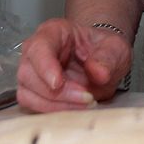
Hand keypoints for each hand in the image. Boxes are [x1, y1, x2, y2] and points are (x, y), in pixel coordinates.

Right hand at [16, 18, 131, 111]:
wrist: (104, 64)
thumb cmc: (104, 51)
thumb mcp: (116, 49)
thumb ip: (108, 58)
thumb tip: (99, 72)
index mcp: (54, 32)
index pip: (39, 47)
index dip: (45, 67)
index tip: (58, 83)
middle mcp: (36, 51)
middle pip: (29, 74)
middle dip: (58, 92)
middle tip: (86, 97)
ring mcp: (32, 73)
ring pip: (28, 93)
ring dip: (56, 105)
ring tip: (85, 104)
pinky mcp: (33, 92)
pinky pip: (34, 106)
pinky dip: (54, 111)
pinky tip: (76, 109)